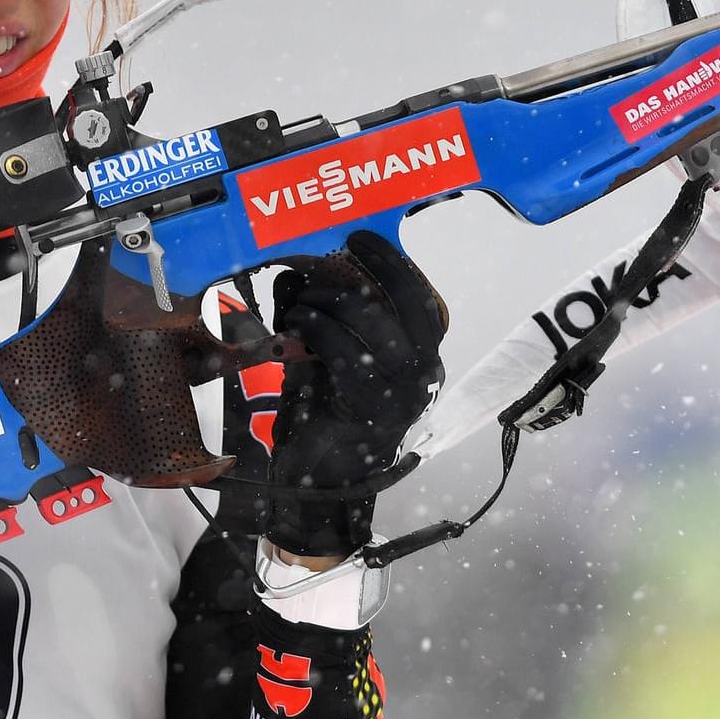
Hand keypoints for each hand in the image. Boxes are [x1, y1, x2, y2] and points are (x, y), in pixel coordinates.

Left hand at [268, 232, 445, 557]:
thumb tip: (296, 270)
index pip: (424, 300)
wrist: (320, 480)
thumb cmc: (325, 412)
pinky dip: (314, 327)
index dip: (395, 264)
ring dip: (329, 301)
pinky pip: (342, 350)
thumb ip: (315, 314)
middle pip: (408, 303)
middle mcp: (423, 374)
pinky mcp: (369, 408)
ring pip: (371, 322)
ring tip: (302, 303)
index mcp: (423, 359)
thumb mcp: (323, 354)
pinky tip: (295, 325)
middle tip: (333, 254)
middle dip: (371, 268)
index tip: (363, 238)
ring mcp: (400, 394)